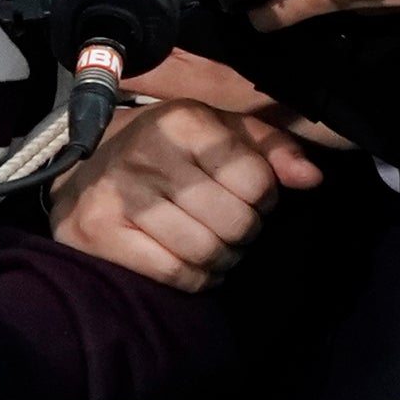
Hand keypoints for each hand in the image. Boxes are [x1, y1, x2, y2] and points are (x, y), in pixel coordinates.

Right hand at [48, 98, 319, 290]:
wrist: (88, 167)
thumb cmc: (171, 151)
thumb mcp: (221, 134)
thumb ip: (271, 150)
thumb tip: (312, 178)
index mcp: (183, 122)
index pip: (256, 180)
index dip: (264, 196)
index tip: (246, 193)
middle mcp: (148, 153)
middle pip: (236, 222)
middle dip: (243, 231)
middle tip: (225, 222)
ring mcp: (120, 195)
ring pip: (208, 252)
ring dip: (221, 258)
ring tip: (209, 241)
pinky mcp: (99, 232)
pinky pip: (176, 274)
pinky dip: (194, 276)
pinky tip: (186, 258)